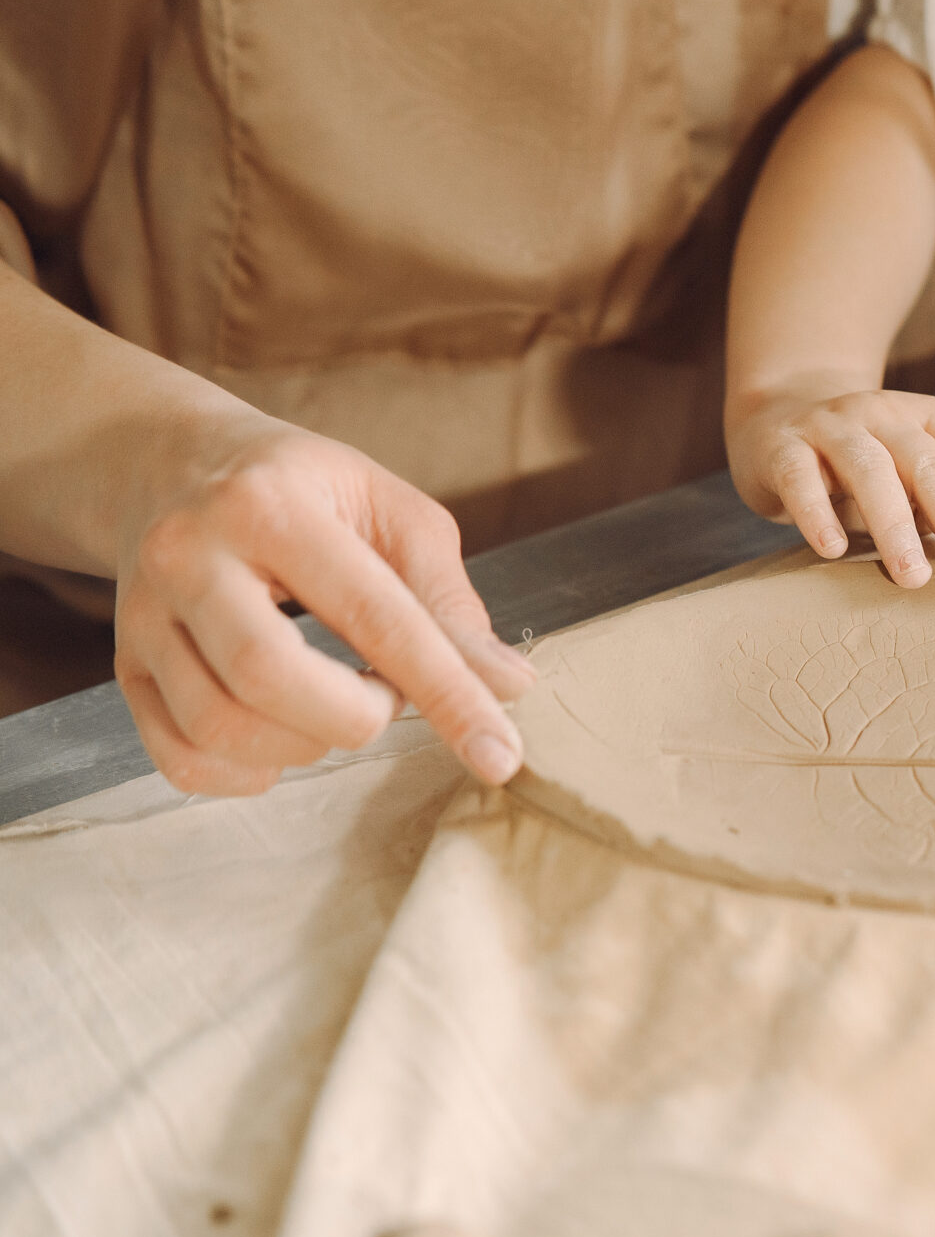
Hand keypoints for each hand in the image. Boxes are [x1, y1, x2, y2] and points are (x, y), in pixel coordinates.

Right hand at [113, 419, 537, 795]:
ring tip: (338, 706)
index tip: (500, 753)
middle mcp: (189, 557)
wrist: (168, 463)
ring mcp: (143, 615)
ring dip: (306, 746)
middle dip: (355, 717)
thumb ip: (446, 599)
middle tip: (386, 696)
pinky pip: (179, 756)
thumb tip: (508, 686)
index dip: (447, 692)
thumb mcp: (387, 508)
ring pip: (219, 726)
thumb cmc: (302, 489)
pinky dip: (246, 773)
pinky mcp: (124, 663)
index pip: (373, 617)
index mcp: (270, 506)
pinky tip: (284, 738)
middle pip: (267, 678)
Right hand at [727, 381, 934, 585]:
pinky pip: (799, 476)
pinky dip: (816, 512)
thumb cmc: (866, 462)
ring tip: (914, 577)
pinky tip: (832, 549)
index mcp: (926, 419)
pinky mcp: (781, 447)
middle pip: (927, 464)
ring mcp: (830, 426)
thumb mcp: (921, 473)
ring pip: (868, 469)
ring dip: (895, 524)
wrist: (777, 420)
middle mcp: (883, 414)